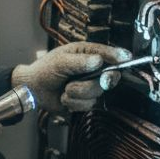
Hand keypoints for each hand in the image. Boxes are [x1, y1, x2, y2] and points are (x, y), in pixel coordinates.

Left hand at [11, 42, 129, 112]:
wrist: (34, 90)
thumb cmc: (45, 70)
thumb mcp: (60, 61)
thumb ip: (79, 62)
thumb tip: (98, 61)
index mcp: (87, 53)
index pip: (107, 54)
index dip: (118, 56)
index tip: (126, 58)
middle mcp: (92, 69)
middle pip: (108, 77)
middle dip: (98, 81)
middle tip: (98, 81)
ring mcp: (90, 85)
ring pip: (97, 92)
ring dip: (78, 93)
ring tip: (65, 90)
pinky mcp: (85, 101)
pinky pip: (88, 105)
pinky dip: (74, 103)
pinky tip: (65, 98)